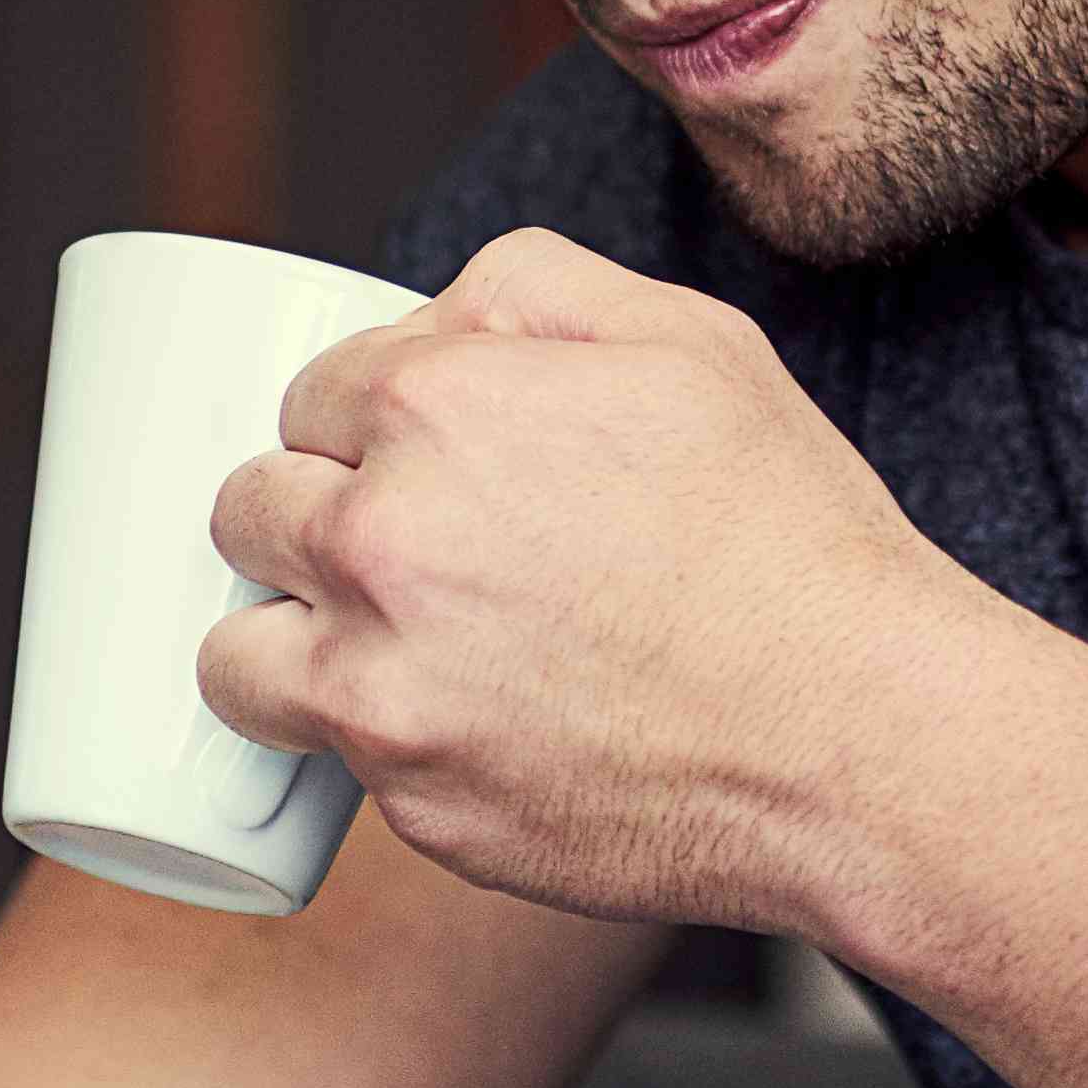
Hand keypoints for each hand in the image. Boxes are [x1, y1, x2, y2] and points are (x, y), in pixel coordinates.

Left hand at [199, 226, 1010, 931]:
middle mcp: (382, 538)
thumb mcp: (688, 340)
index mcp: (435, 403)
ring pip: (233, 652)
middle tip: (413, 555)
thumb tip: (425, 314)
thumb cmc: (787, 539)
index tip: (421, 468)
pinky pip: (325, 757)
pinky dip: (375, 741)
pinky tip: (469, 724)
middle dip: (310, 522)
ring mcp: (382, 681)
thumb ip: (528, 287)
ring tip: (390, 648)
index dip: (364, 429)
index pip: (307, 399)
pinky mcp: (406, 800)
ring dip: (288, 640)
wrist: (855, 739)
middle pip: (247, 512)